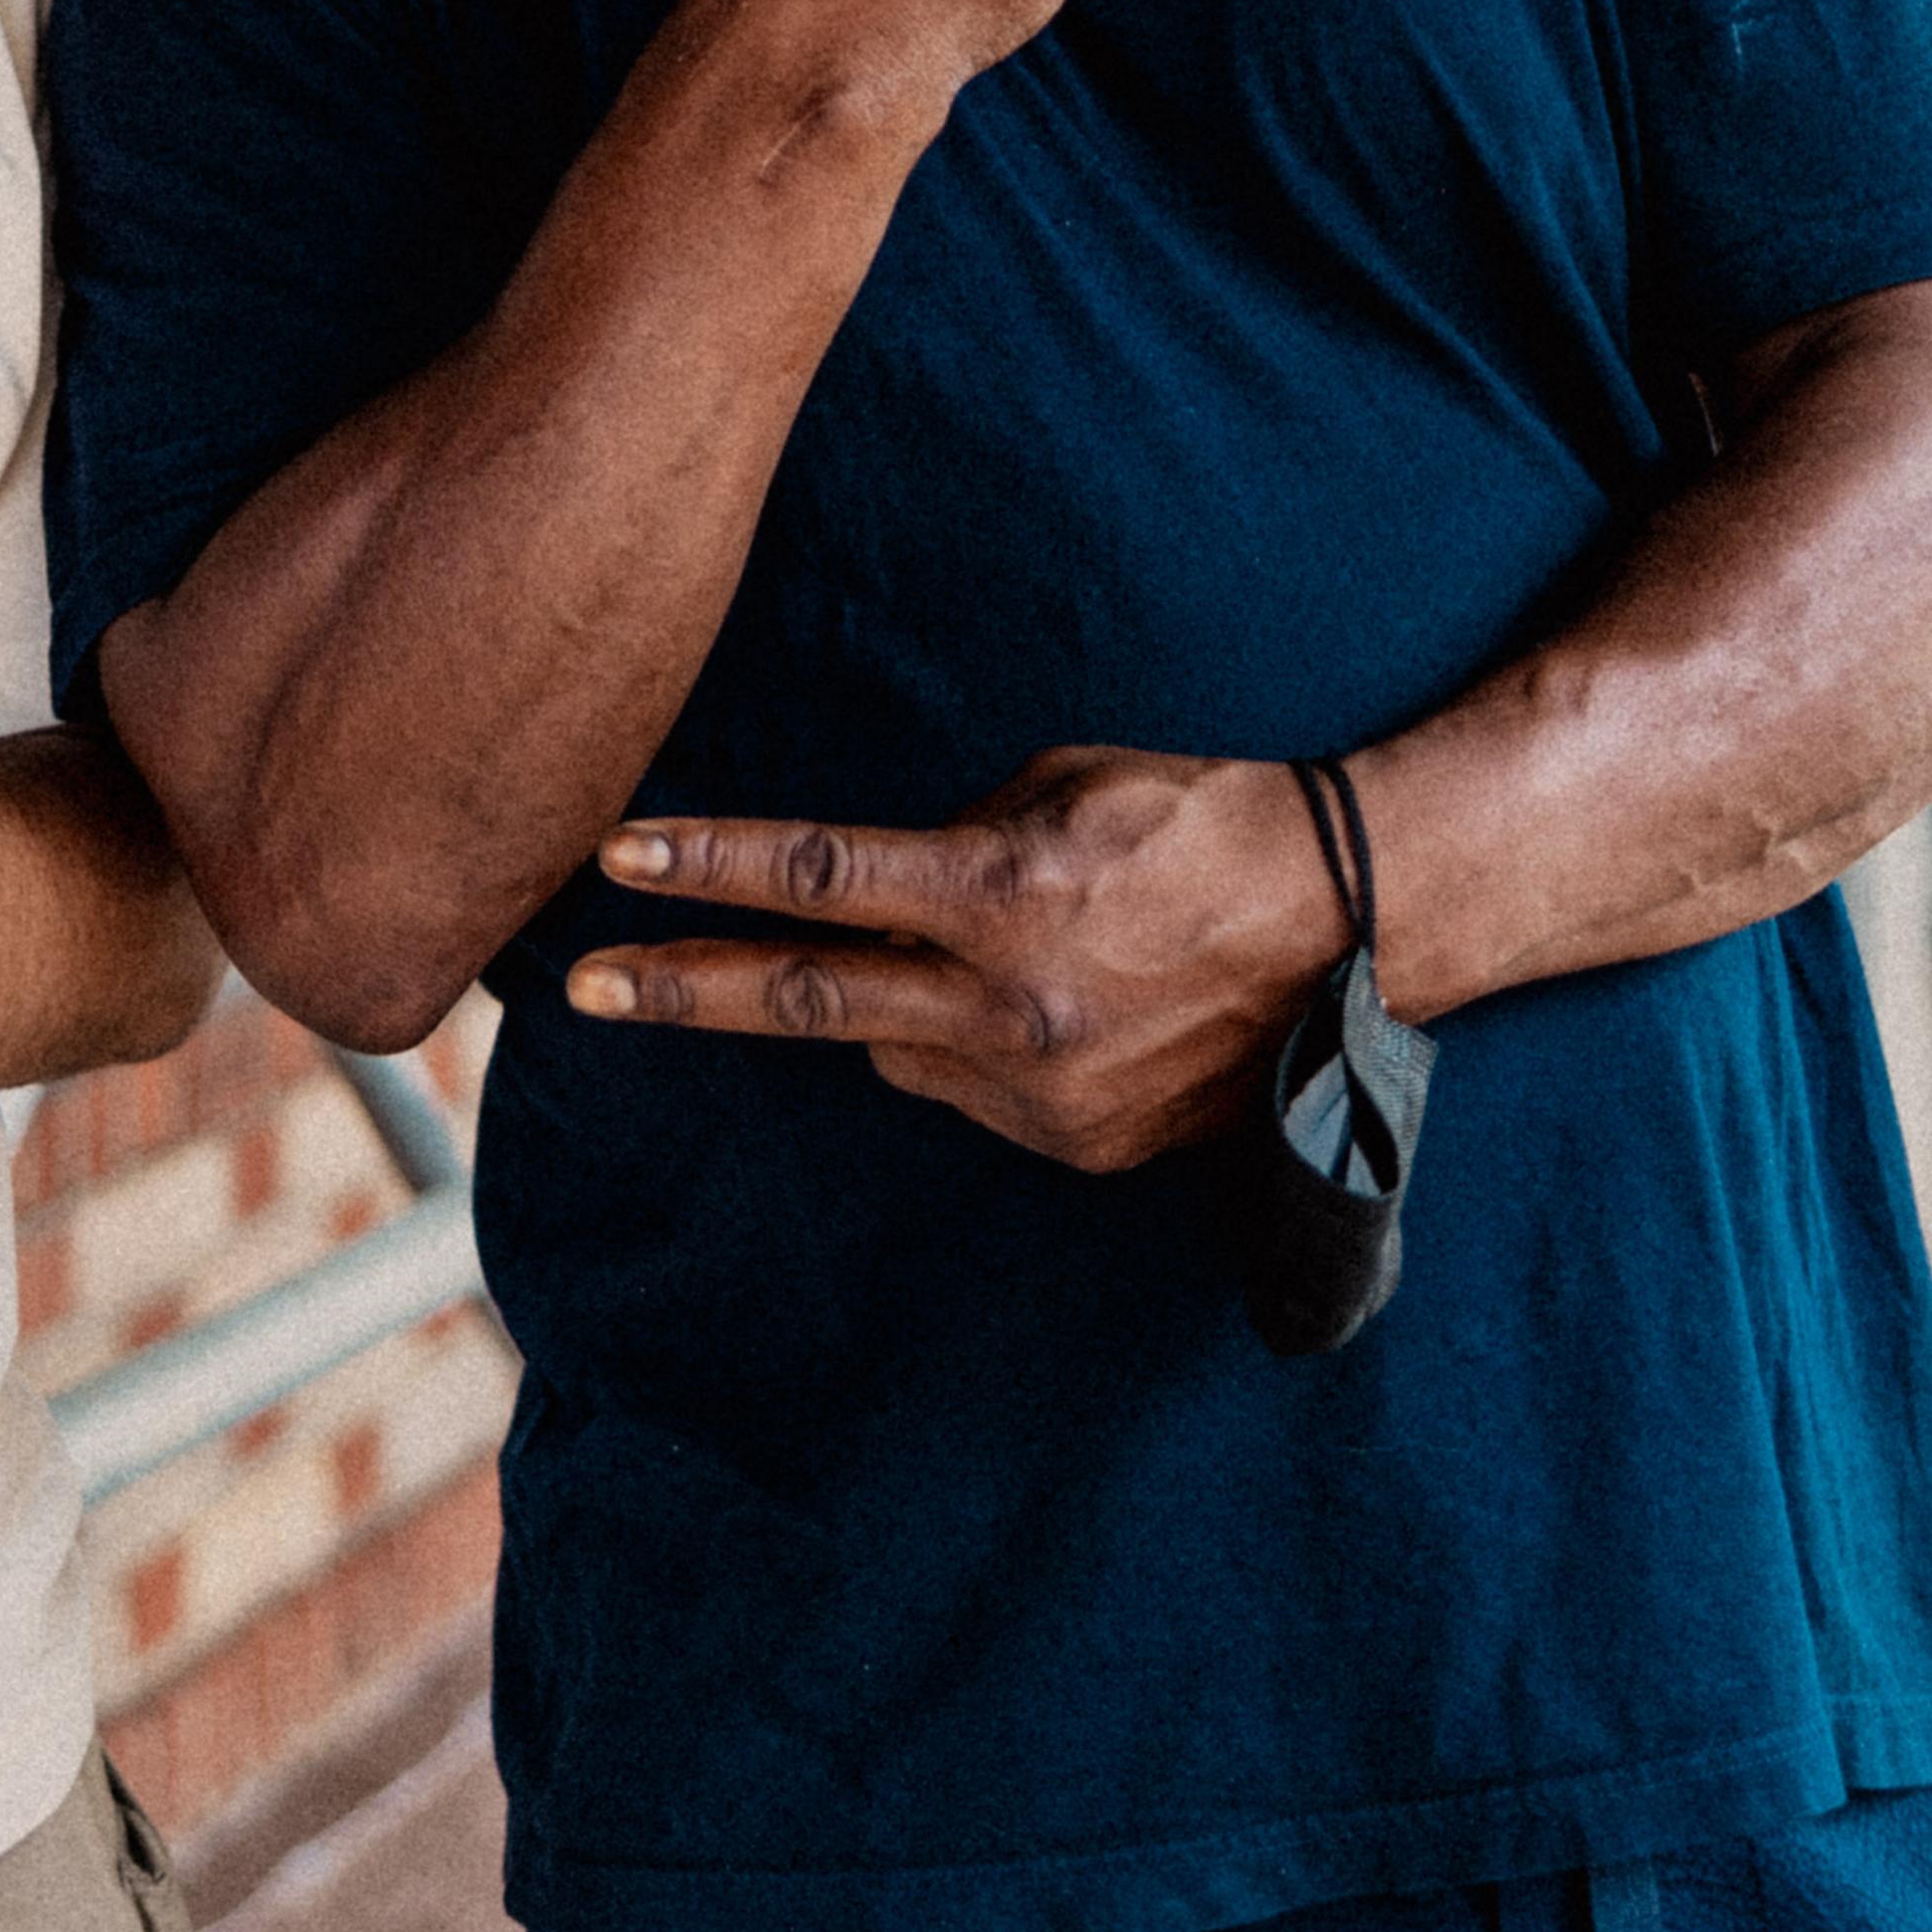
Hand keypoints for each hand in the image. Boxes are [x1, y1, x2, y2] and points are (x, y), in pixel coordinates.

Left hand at [562, 748, 1350, 1171]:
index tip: (612, 862)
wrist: (1354, 925)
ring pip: (896, 1046)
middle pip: (802, 997)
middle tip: (577, 987)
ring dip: (902, 1002)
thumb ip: (953, 838)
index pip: (815, 878)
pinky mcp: (1080, 1146)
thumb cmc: (1201, 821)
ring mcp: (1041, 1088)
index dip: (705, 867)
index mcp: (998, 894)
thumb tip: (877, 888)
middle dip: (682, 987)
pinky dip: (983, 1047)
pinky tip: (1062, 1006)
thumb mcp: (1062, 785)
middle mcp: (1007, 1004)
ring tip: (1003, 953)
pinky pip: (977, 1089)